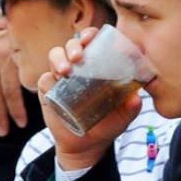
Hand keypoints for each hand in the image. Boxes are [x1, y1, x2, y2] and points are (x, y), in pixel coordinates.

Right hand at [38, 27, 141, 170]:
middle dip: (73, 45)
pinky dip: (47, 79)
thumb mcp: (124, 115)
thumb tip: (136, 99)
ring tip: (65, 70)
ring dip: (58, 58)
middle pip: (71, 45)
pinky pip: (44, 80)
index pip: (92, 42)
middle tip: (79, 56)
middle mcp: (78, 68)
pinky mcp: (49, 93)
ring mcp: (62, 79)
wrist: (89, 145)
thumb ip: (132, 107)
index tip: (91, 38)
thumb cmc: (109, 123)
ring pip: (55, 57)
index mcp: (97, 66)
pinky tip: (54, 83)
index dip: (89, 35)